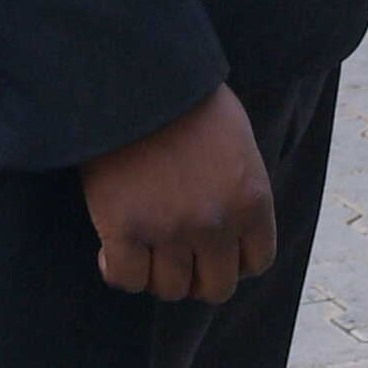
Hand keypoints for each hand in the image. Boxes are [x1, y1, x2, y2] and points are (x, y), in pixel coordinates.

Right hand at [83, 84, 277, 302]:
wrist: (134, 77)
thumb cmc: (185, 101)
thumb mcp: (237, 144)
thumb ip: (241, 192)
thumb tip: (232, 233)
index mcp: (252, 200)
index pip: (256, 263)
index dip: (232, 260)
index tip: (212, 248)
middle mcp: (217, 224)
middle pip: (216, 288)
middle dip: (196, 275)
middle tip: (176, 254)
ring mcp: (170, 231)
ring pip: (170, 289)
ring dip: (155, 273)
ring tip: (143, 245)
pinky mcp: (123, 231)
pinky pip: (127, 280)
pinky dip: (117, 270)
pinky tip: (111, 247)